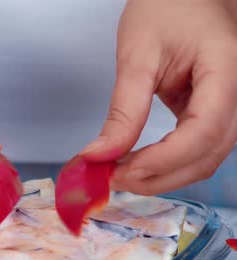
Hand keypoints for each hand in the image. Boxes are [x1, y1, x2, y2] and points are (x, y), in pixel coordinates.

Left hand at [81, 0, 236, 194]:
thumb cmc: (166, 7)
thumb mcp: (137, 55)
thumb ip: (123, 110)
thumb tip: (100, 155)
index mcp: (226, 69)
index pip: (204, 130)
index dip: (162, 159)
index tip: (120, 172)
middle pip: (208, 154)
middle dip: (158, 175)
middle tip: (113, 178)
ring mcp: (232, 105)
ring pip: (206, 158)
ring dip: (163, 174)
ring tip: (120, 172)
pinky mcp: (215, 111)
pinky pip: (199, 147)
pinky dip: (169, 161)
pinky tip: (138, 162)